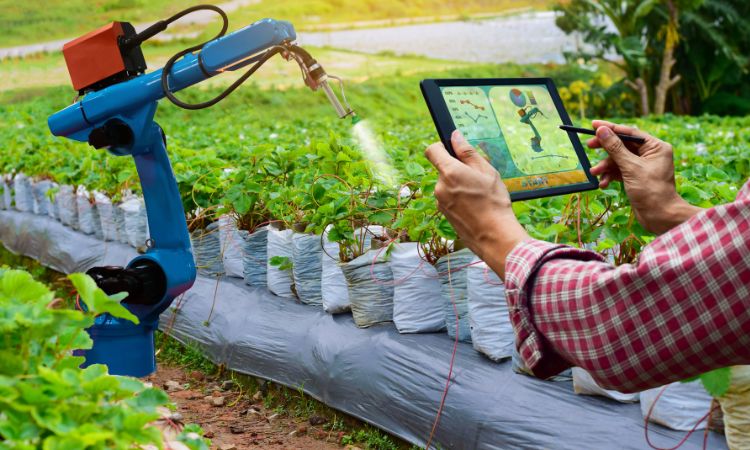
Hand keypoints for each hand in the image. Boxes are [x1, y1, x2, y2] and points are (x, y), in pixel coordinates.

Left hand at [425, 130, 527, 278]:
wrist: (494, 235)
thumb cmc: (494, 202)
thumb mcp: (486, 171)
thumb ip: (468, 152)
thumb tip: (455, 136)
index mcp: (450, 172)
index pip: (432, 150)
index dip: (440, 146)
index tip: (451, 149)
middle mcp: (440, 186)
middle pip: (442, 169)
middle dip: (457, 169)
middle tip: (476, 178)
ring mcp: (440, 201)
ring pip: (447, 184)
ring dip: (458, 185)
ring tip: (478, 194)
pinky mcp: (443, 213)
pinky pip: (448, 198)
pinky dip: (458, 198)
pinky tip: (474, 205)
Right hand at [588, 120, 701, 234]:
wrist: (660, 217)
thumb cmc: (651, 191)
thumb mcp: (630, 167)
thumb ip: (615, 148)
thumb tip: (602, 131)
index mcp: (655, 147)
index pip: (630, 133)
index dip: (611, 128)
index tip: (593, 125)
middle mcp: (650, 154)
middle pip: (622, 145)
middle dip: (605, 149)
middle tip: (589, 146)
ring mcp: (642, 166)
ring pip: (618, 160)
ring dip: (605, 166)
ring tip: (594, 173)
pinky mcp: (636, 178)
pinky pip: (619, 171)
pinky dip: (610, 176)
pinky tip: (603, 183)